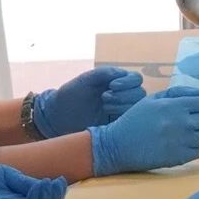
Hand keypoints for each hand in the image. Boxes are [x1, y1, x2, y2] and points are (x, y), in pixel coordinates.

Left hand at [31, 65, 146, 139]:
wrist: (58, 117)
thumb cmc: (70, 95)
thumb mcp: (85, 80)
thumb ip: (103, 73)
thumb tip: (122, 73)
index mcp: (115, 82)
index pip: (136, 79)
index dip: (128, 81)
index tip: (112, 86)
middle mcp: (121, 96)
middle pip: (140, 93)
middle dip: (124, 95)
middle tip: (105, 98)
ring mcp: (120, 111)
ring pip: (137, 108)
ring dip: (123, 105)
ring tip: (105, 107)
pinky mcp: (117, 125)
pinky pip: (130, 122)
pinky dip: (123, 119)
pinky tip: (109, 118)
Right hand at [89, 84, 198, 176]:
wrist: (117, 145)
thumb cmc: (134, 120)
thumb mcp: (151, 100)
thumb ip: (176, 94)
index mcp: (173, 105)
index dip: (196, 108)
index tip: (188, 113)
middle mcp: (181, 121)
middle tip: (188, 126)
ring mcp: (181, 140)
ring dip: (198, 136)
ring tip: (186, 137)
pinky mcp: (179, 157)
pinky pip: (198, 152)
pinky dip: (192, 150)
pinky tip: (180, 148)